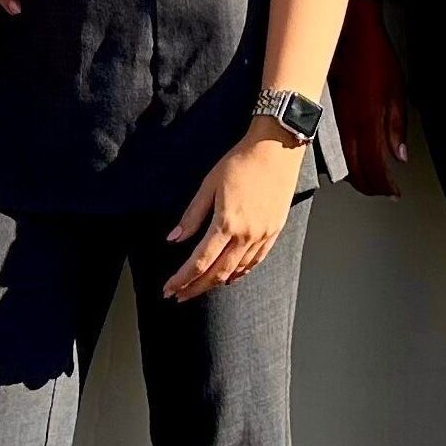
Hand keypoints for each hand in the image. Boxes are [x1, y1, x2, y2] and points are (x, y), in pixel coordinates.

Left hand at [165, 126, 305, 300]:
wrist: (277, 150)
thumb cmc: (241, 162)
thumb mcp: (209, 185)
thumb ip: (192, 216)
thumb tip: (174, 238)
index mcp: (226, 223)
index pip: (199, 262)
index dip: (182, 279)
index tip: (169, 288)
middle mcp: (246, 235)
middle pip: (217, 273)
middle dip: (195, 288)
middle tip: (178, 295)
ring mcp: (262, 235)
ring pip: (236, 271)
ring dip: (215, 283)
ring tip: (199, 288)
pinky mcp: (274, 231)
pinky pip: (255, 261)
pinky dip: (240, 273)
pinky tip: (230, 277)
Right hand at [334, 0, 408, 195]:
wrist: (349, 31)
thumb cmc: (376, 56)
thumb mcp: (397, 90)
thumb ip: (396, 126)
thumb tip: (399, 157)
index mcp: (368, 119)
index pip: (374, 166)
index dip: (383, 185)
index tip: (393, 193)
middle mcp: (347, 123)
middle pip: (355, 169)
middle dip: (370, 185)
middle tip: (383, 191)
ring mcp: (334, 118)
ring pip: (343, 159)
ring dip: (357, 174)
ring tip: (372, 180)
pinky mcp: (327, 111)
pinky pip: (335, 144)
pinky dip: (346, 158)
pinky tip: (354, 159)